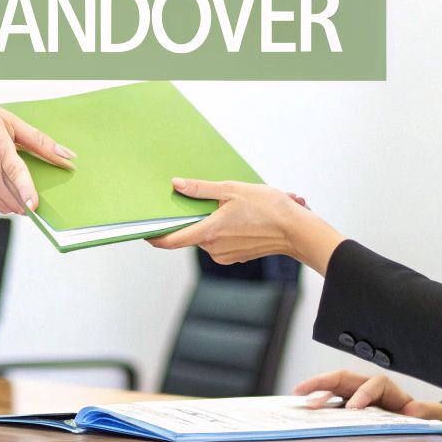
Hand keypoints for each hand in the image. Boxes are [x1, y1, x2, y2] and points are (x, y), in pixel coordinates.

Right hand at [0, 98, 74, 214]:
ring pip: (9, 206)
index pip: (16, 174)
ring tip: (30, 191)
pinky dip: (10, 201)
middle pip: (17, 198)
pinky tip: (11, 188)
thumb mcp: (8, 121)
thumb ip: (37, 140)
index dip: (26, 190)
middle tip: (46, 195)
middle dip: (34, 201)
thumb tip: (65, 154)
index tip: (35, 205)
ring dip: (23, 203)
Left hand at [146, 178, 344, 271]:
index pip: (171, 241)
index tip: (144, 230)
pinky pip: (221, 241)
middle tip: (208, 199)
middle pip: (191, 233)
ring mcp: (226, 255)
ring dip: (213, 221)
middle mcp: (214, 248)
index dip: (154, 236)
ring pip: (207, 236)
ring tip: (236, 206)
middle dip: (194, 217)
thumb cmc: (268, 208)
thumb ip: (201, 189)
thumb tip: (176, 185)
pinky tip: (242, 217)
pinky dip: (225, 229)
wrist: (297, 231)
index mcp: (209, 232)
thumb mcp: (232, 190)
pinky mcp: (237, 256)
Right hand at [294, 370, 441, 424]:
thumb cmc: (420, 417)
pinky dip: (318, 405)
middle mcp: (367, 388)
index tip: (354, 408)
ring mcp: (354, 396)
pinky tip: (305, 412)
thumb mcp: (428, 414)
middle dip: (323, 382)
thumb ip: (424, 411)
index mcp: (388, 389)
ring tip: (300, 401)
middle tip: (305, 393)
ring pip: (332, 389)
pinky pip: (331, 404)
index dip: (363, 394)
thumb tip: (413, 409)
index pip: (374, 384)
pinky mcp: (347, 408)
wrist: (417, 421)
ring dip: (316, 392)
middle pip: (343, 378)